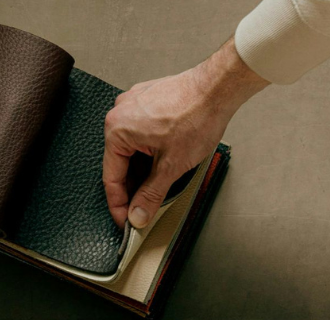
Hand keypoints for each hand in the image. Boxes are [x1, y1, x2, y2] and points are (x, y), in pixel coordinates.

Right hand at [103, 37, 268, 228]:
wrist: (218, 88)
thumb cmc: (197, 115)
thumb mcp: (171, 166)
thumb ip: (151, 194)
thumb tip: (138, 214)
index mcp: (117, 129)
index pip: (111, 178)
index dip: (119, 205)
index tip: (127, 221)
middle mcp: (120, 114)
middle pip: (120, 164)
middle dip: (133, 188)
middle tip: (145, 208)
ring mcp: (133, 106)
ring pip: (131, 150)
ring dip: (142, 170)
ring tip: (159, 185)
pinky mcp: (146, 102)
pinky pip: (140, 134)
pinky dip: (148, 152)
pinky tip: (163, 162)